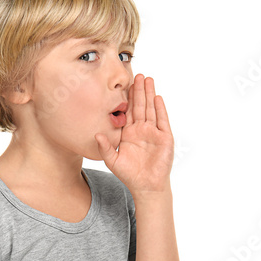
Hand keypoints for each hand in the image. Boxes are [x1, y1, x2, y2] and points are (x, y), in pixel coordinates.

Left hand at [95, 74, 173, 194]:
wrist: (146, 186)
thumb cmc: (129, 174)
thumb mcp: (112, 160)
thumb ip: (105, 147)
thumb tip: (96, 134)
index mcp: (128, 132)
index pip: (127, 111)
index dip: (126, 98)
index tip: (122, 84)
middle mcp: (141, 129)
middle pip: (139, 105)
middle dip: (138, 90)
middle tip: (137, 74)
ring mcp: (153, 132)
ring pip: (151, 109)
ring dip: (149, 94)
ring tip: (148, 79)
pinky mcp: (164, 137)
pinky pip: (161, 120)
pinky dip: (159, 109)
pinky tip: (157, 97)